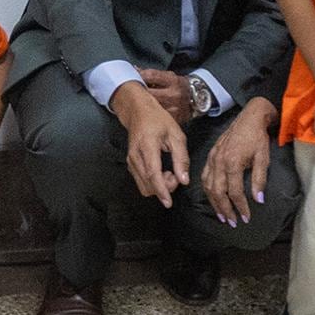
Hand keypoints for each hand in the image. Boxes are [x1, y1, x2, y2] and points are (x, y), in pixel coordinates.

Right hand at [110, 79, 192, 202]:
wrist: (138, 111)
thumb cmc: (158, 120)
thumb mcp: (176, 135)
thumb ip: (181, 158)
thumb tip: (184, 180)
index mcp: (147, 146)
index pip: (153, 174)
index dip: (161, 190)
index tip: (168, 202)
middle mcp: (135, 156)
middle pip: (148, 185)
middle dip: (164, 187)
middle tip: (176, 174)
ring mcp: (131, 161)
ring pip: (144, 186)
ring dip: (158, 186)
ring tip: (169, 172)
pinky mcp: (130, 164)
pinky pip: (141, 181)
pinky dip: (153, 183)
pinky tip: (162, 172)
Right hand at [194, 98, 275, 225]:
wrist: (249, 118)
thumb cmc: (258, 137)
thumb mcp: (263, 158)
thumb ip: (259, 180)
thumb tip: (258, 199)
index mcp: (233, 162)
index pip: (235, 192)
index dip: (241, 207)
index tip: (246, 218)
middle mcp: (219, 162)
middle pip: (218, 192)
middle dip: (225, 210)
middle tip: (232, 222)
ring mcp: (213, 158)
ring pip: (209, 186)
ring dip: (215, 203)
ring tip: (222, 215)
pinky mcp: (211, 156)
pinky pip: (205, 176)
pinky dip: (208, 190)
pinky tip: (213, 197)